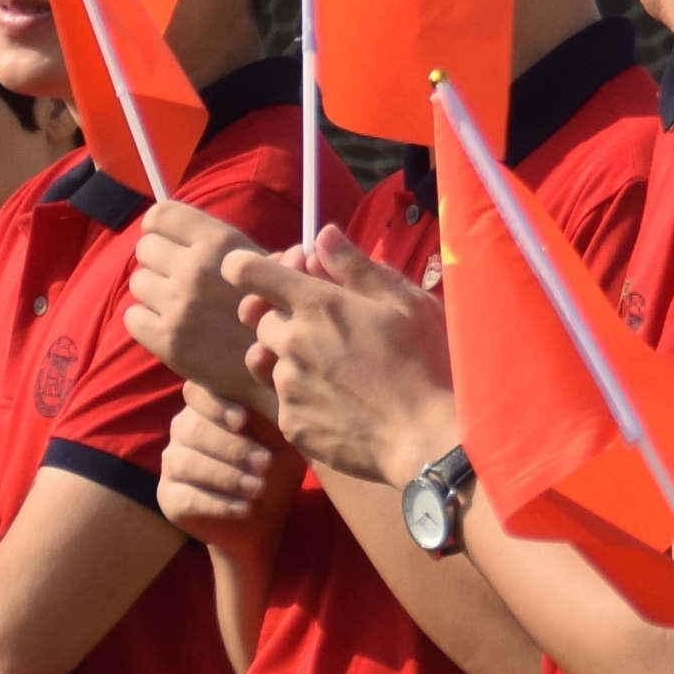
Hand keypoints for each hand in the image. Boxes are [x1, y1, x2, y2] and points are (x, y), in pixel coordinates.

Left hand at [121, 201, 272, 406]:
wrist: (278, 372)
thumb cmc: (273, 314)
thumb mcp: (267, 266)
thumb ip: (231, 244)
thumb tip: (207, 220)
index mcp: (221, 243)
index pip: (161, 215)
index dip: (159, 227)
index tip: (168, 240)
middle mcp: (196, 270)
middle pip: (144, 248)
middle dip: (158, 261)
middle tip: (179, 279)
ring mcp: (179, 306)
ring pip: (137, 283)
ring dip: (153, 293)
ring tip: (179, 306)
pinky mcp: (167, 341)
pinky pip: (132, 318)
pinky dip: (146, 322)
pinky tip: (171, 327)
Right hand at [158, 385, 295, 540]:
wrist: (268, 518)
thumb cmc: (277, 464)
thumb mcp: (283, 434)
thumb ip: (271, 396)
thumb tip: (260, 352)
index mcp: (208, 406)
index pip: (198, 393)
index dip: (216, 405)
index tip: (243, 420)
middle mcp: (183, 429)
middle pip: (193, 429)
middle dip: (231, 447)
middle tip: (265, 463)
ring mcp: (172, 463)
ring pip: (186, 462)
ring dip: (226, 476)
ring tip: (258, 488)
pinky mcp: (169, 497)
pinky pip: (186, 497)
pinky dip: (218, 504)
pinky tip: (245, 508)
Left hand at [233, 239, 454, 489]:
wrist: (427, 438)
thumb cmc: (426, 362)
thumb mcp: (404, 301)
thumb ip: (355, 265)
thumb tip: (321, 235)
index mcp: (317, 304)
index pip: (246, 271)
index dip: (246, 267)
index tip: (262, 273)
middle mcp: (291, 342)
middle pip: (258, 318)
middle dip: (282, 316)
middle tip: (324, 327)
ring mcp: (288, 386)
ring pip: (270, 361)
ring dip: (291, 359)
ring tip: (334, 368)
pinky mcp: (291, 424)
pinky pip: (285, 401)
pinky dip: (305, 398)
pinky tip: (341, 402)